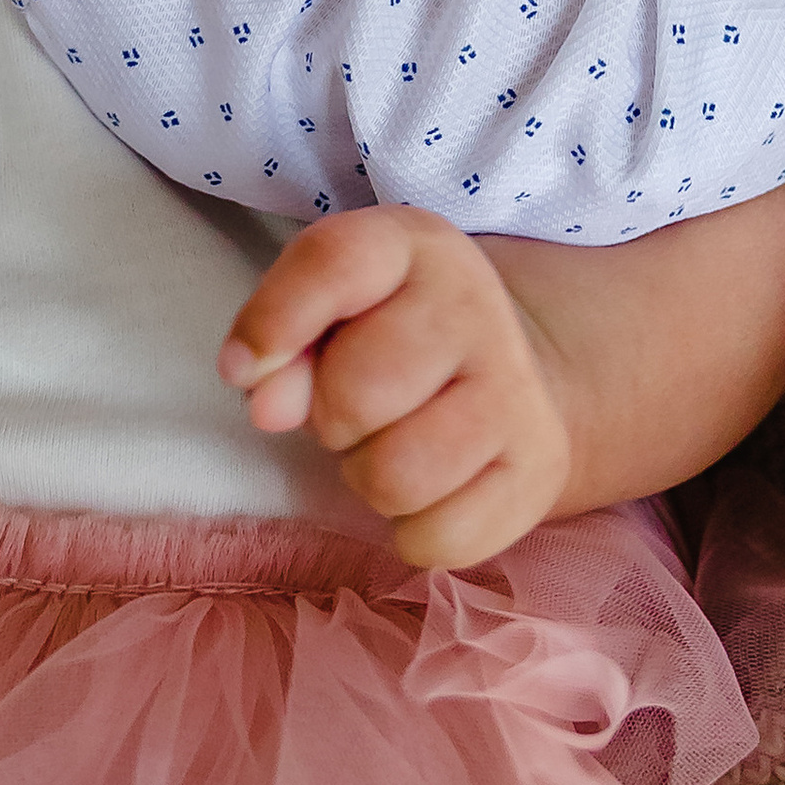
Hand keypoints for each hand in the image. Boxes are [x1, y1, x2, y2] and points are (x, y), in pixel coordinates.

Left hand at [220, 209, 572, 566]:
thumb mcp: (327, 311)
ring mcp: (518, 389)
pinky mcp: (540, 468)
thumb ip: (280, 340)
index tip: (243, 368)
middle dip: (331, 418)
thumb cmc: (387, 337)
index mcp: (412, 245)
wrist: (509, 373)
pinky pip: (438, 539)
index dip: (274, 321)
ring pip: (397, 477)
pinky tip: (430, 491)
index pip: (334, 263)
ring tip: (389, 447)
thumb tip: (265, 403)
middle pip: (357, 393)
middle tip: (353, 411)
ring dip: (369, 479)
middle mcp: (475, 305)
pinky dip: (413, 532)